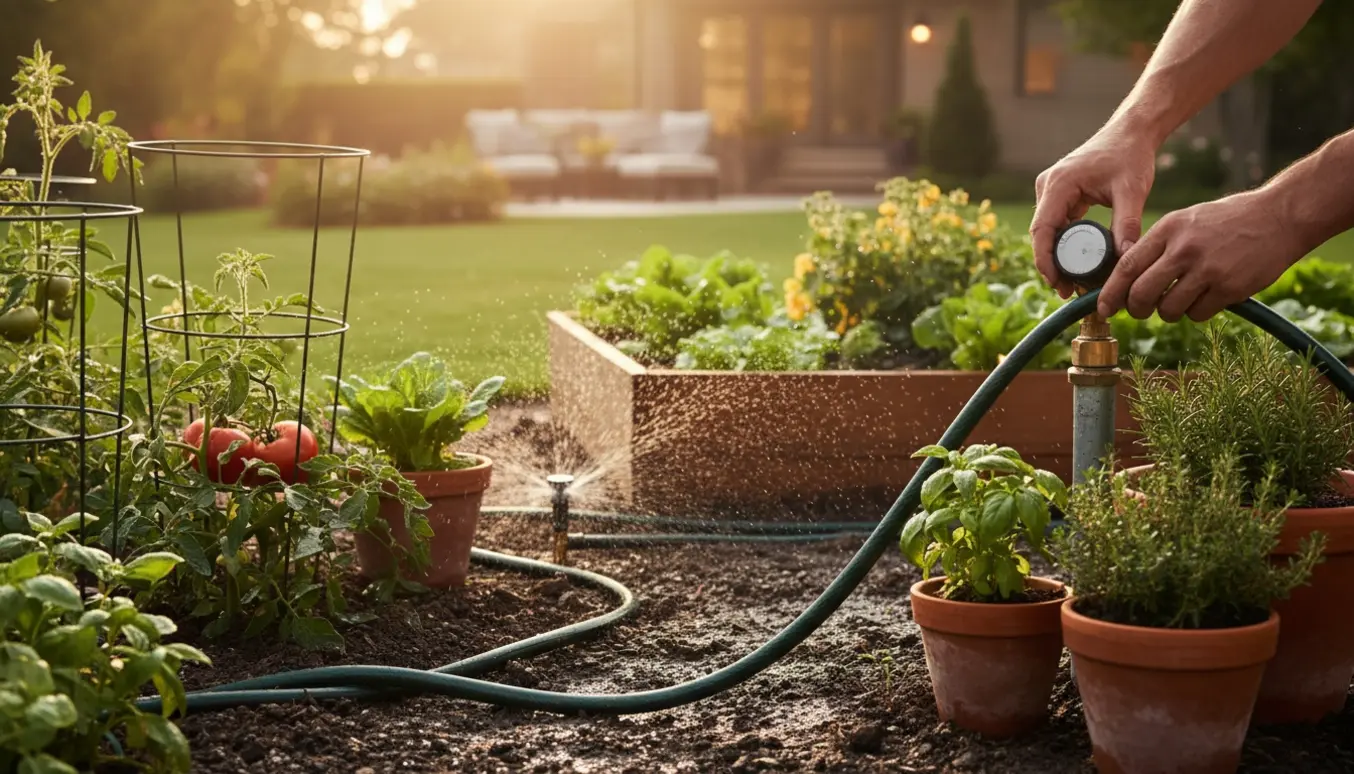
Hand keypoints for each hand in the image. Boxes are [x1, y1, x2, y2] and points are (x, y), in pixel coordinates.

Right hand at [1029, 126, 1157, 297]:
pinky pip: (1057, 226)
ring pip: (1048, 233)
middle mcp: (1048, 187)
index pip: (1042, 229)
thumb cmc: (1130, 155)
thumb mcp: (1131, 190)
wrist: (1130, 132)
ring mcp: (1051, 191)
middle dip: (1053, 265)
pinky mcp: (1059, 195)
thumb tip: (1127, 258)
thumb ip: (1128, 224)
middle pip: (1042, 235)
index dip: (1045, 260)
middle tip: (1069, 291)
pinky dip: (1066, 245)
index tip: (1057, 283)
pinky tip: (1079, 264)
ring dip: (1059, 257)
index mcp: (1059, 184)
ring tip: (1075, 283)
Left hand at [1095, 191, 1302, 320]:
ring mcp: (1208, 270)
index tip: (1103, 308)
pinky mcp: (1229, 288)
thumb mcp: (1187, 220)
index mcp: (1169, 229)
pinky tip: (1208, 296)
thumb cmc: (1228, 220)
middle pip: (1142, 294)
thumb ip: (1159, 245)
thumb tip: (1126, 279)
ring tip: (1183, 298)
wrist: (1280, 216)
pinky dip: (1197, 312)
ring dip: (1170, 311)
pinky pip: (1198, 314)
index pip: (1127, 266)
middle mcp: (1184, 249)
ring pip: (1168, 309)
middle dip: (1136, 309)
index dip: (1111, 292)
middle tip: (1141, 311)